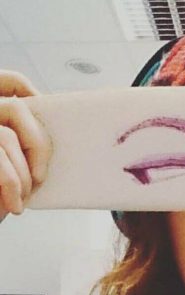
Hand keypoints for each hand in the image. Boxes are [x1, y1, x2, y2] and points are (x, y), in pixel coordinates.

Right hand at [0, 70, 50, 220]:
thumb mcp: (14, 164)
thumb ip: (25, 142)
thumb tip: (60, 135)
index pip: (6, 81)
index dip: (27, 88)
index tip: (45, 109)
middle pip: (15, 108)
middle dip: (37, 144)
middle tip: (41, 176)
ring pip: (6, 136)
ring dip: (23, 172)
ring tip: (24, 196)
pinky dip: (11, 183)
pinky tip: (15, 205)